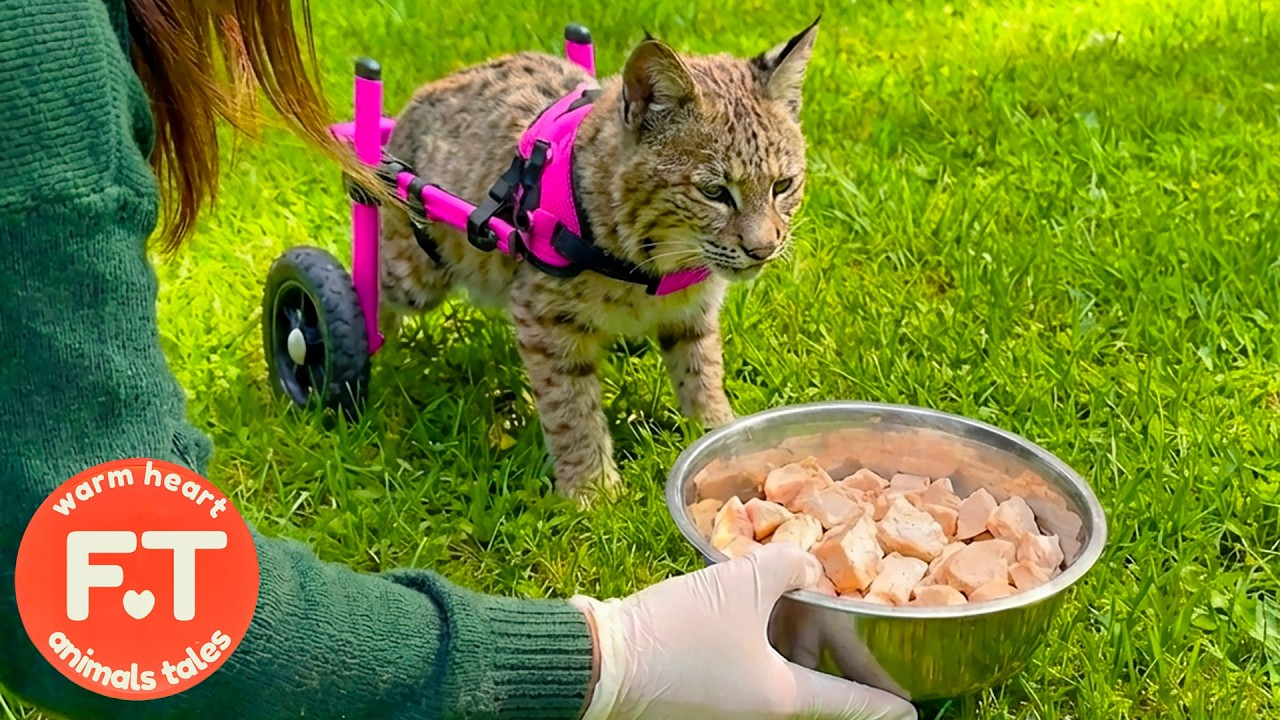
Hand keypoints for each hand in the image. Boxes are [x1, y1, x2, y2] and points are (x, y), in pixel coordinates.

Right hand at [570, 543, 917, 719]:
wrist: (602, 658)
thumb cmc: (680, 628)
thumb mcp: (742, 584)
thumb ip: (786, 567)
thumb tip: (807, 565)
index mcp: (783, 696)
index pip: (848, 702)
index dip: (881, 703)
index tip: (910, 712)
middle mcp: (759, 709)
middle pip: (812, 683)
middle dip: (832, 654)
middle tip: (848, 626)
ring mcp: (727, 704)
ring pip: (777, 672)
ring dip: (791, 639)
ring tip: (796, 600)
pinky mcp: (698, 691)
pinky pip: (746, 667)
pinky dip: (757, 640)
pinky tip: (748, 604)